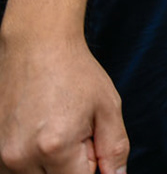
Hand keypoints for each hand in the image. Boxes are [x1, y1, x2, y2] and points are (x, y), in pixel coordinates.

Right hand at [0, 32, 126, 173]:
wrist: (37, 46)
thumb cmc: (75, 72)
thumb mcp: (107, 107)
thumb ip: (114, 148)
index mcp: (55, 147)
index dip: (92, 164)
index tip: (91, 141)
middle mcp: (20, 156)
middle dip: (70, 165)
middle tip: (74, 130)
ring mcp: (1, 154)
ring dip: (49, 163)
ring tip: (54, 127)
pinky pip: (15, 168)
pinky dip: (30, 157)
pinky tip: (38, 129)